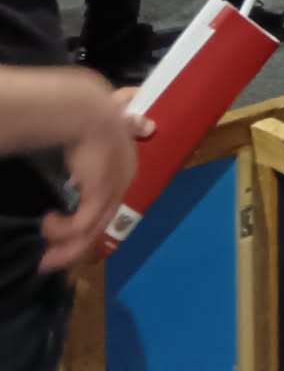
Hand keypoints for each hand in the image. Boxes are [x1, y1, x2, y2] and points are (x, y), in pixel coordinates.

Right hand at [37, 84, 152, 272]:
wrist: (88, 111)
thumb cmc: (98, 114)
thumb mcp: (118, 123)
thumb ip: (131, 126)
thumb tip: (149, 125)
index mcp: (127, 167)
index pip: (111, 203)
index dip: (92, 221)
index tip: (71, 234)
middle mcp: (123, 182)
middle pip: (101, 224)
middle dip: (73, 247)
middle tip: (49, 260)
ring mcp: (112, 190)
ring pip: (90, 232)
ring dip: (64, 244)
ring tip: (45, 254)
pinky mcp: (98, 195)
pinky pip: (80, 225)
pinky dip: (62, 230)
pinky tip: (47, 222)